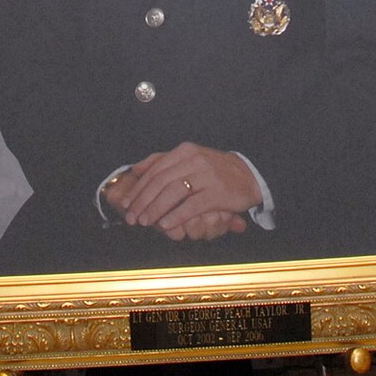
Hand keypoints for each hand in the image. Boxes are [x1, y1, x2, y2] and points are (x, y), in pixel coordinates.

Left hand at [102, 169, 246, 240]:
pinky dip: (176, 216)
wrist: (249, 175)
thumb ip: (162, 161)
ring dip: (156, 209)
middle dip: (143, 201)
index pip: (155, 170)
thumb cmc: (215, 170)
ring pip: (173, 192)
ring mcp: (206, 175)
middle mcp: (194, 160)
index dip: (139, 188)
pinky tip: (166, 224)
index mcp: (185, 151)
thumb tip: (136, 169)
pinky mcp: (217, 192)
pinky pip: (191, 206)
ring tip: (145, 221)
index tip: (127, 204)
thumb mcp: (189, 158)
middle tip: (132, 217)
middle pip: (161, 181)